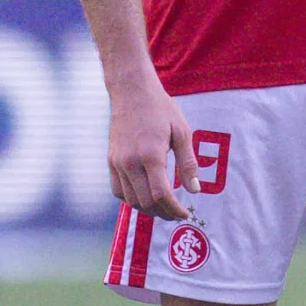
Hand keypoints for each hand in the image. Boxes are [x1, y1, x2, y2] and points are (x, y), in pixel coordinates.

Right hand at [108, 73, 197, 220]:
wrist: (131, 91)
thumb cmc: (160, 109)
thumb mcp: (182, 132)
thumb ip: (188, 163)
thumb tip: (194, 190)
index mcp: (151, 155)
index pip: (161, 195)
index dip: (175, 209)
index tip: (185, 213)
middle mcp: (130, 162)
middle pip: (145, 202)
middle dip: (163, 213)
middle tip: (176, 214)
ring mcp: (117, 163)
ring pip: (130, 200)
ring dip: (148, 210)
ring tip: (163, 209)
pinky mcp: (111, 161)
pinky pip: (118, 190)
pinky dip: (131, 200)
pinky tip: (144, 197)